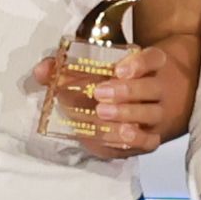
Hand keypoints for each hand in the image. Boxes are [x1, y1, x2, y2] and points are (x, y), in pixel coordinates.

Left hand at [37, 38, 197, 160]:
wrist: (144, 105)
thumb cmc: (114, 84)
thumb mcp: (96, 70)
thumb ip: (66, 69)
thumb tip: (43, 71)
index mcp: (148, 66)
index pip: (153, 58)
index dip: (139, 63)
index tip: (118, 69)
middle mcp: (158, 88)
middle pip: (152, 87)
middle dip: (126, 91)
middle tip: (100, 93)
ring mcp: (158, 114)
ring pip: (152, 113)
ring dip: (127, 114)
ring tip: (102, 113)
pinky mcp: (152, 137)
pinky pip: (150, 140)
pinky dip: (135, 140)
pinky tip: (116, 136)